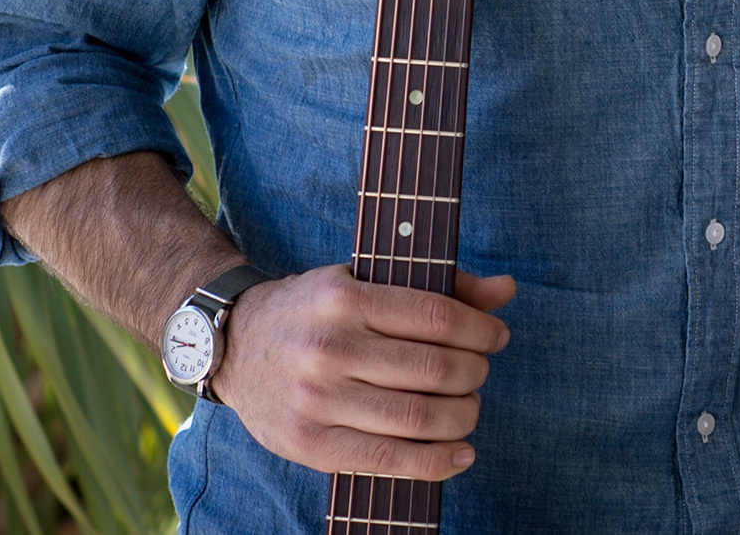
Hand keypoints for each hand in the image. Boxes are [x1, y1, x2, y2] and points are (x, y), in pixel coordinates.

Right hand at [215, 264, 515, 479]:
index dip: (480, 330)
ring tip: (469, 409)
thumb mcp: (367, 279)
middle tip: (478, 374)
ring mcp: (315, 400)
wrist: (235, 345)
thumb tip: (505, 290)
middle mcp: (327, 349)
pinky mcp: (307, 444)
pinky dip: (435, 460)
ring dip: (462, 416)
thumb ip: (439, 285)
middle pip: (433, 369)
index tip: (496, 338)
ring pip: (416, 416)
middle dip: (475, 374)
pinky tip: (461, 453)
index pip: (436, 317)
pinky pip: (386, 459)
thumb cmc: (318, 310)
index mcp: (345, 299)